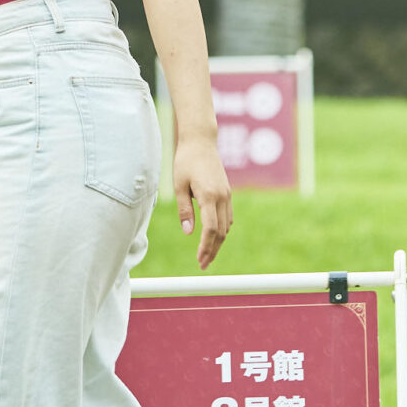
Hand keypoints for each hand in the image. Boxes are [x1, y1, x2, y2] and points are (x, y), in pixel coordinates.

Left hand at [173, 135, 232, 269]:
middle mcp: (222, 197)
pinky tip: (214, 236)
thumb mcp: (179, 185)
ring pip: (226, 225)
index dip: (206, 247)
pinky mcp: (227, 192)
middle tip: (203, 265)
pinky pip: (227, 216)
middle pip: (221, 232)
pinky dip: (222, 229)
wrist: (200, 141)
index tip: (200, 260)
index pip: (211, 229)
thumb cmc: (186, 161)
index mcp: (209, 196)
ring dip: (218, 242)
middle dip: (213, 250)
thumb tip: (189, 233)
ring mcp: (227, 194)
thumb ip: (184, 210)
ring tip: (207, 255)